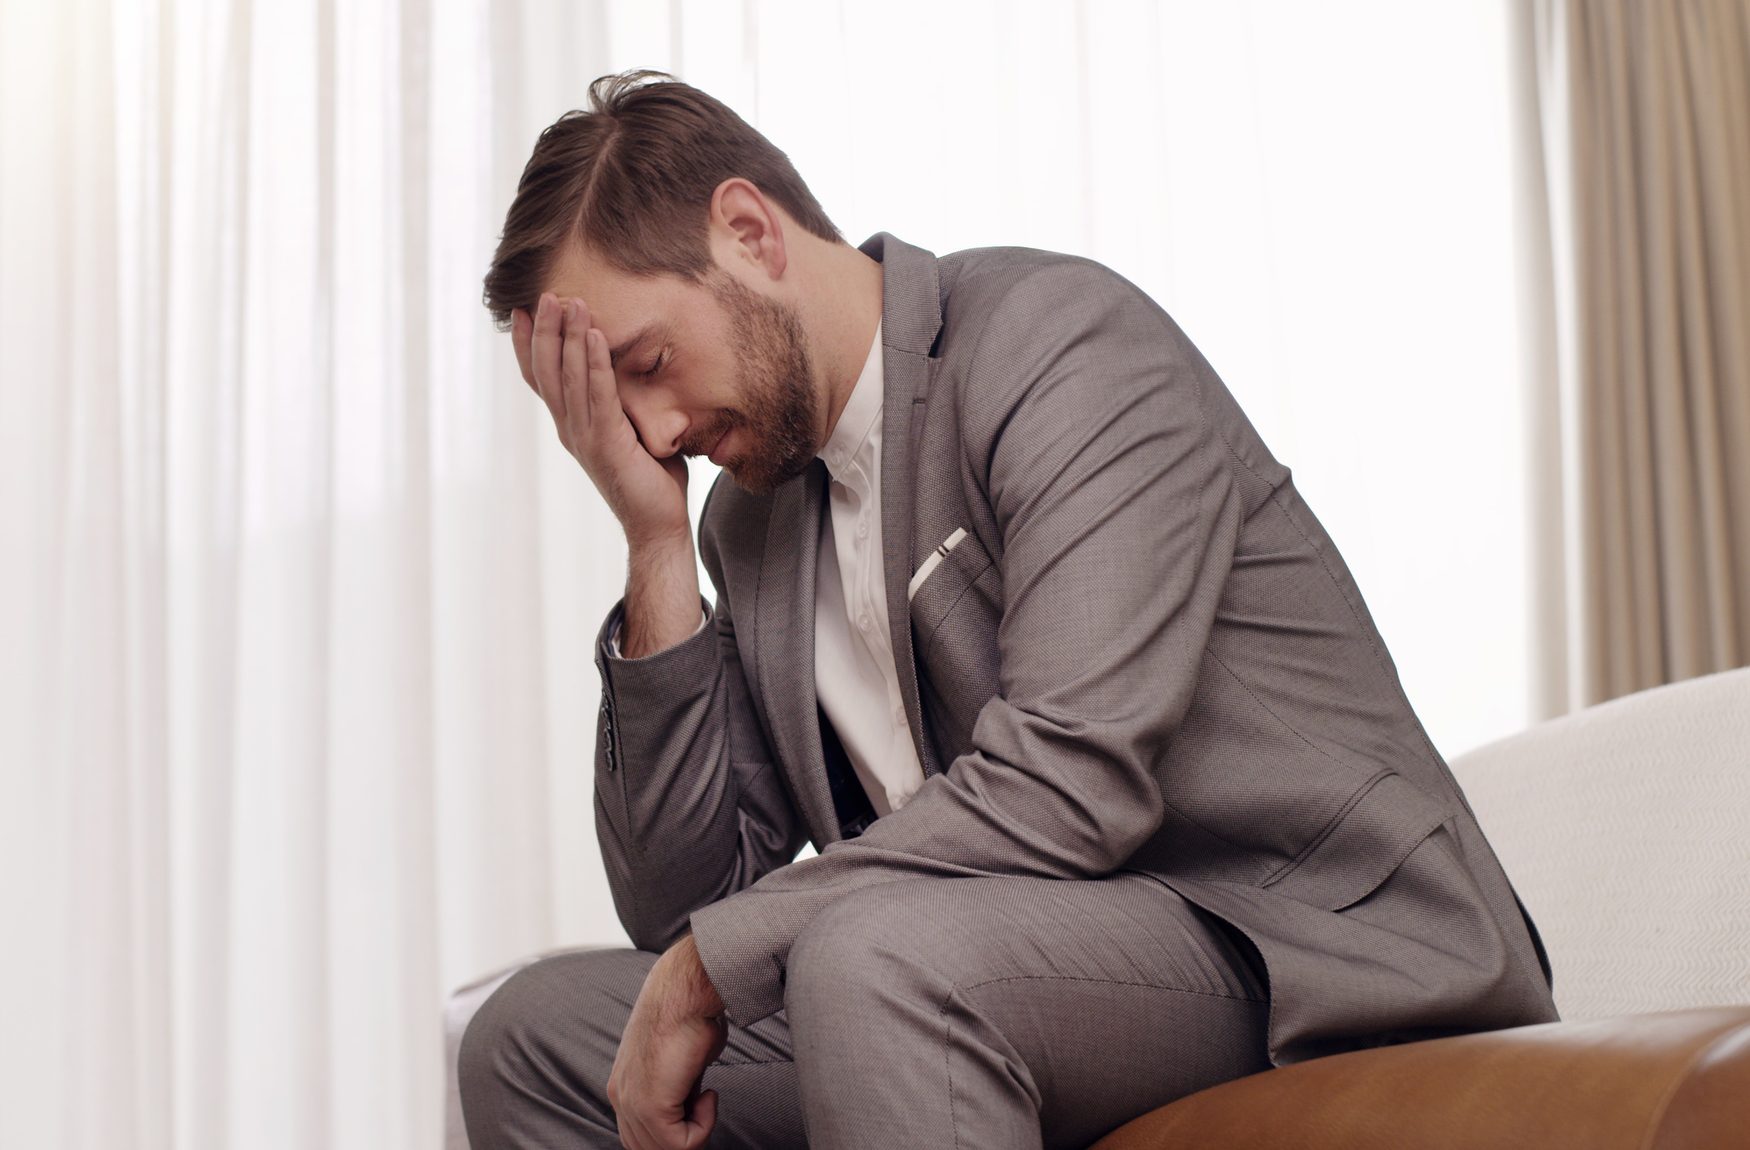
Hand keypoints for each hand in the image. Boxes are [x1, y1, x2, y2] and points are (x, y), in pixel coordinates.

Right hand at [512, 292, 691, 548]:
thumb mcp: (633, 430)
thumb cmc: (652, 479)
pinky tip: (595, 335)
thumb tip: (639, 371)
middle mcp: (570, 429)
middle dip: (546, 330)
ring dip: (570, 337)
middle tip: (546, 293)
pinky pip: (599, 395)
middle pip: (548, 371)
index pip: (542, 379)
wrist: (657, 525)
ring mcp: (585, 437)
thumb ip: (625, 402)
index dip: (529, 345)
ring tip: (571, 301)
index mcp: (571, 426)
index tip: (523, 310)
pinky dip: (596, 363)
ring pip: (570, 377)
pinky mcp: (607, 444)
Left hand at [607, 935, 729, 1149]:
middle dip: (684, 1138)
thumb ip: (679, 1088)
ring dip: (696, 1132)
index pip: (638, 1135)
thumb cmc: (691, 1015)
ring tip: (707, 1098)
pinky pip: (680, 1144)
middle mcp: (621, 1096)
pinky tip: (709, 1094)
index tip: (698, 1107)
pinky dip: (704, 1126)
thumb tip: (693, 1101)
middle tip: (706, 1110)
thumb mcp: (681, 1062)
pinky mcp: (651, 1105)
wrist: (687, 991)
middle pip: (647, 1147)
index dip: (673, 1132)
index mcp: (624, 1085)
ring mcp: (632, 1102)